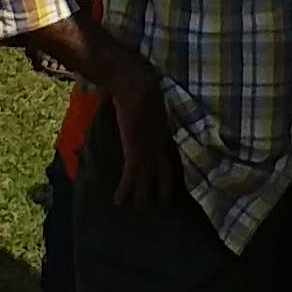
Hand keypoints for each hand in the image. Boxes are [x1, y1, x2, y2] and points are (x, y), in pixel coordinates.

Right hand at [92, 40, 181, 211]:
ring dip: (143, 195)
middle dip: (165, 187)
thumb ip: (139, 102)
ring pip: (148, 178)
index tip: (172, 179)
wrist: (135, 81)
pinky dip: (126, 189)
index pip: (169, 152)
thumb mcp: (143, 96)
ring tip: (140, 209)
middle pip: (166, 169)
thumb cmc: (137, 83)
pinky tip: (119, 201)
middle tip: (164, 203)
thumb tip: (127, 99)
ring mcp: (148, 147)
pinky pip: (132, 175)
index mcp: (162, 128)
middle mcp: (159, 141)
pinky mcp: (135, 150)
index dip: (170, 166)